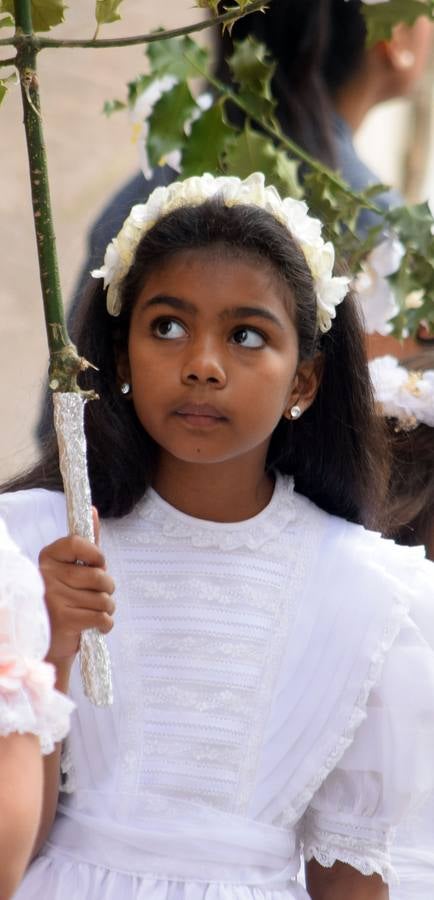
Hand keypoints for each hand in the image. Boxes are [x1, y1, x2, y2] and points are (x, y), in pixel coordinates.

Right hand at [39, 509, 114, 667]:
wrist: (51, 643)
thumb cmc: (67, 600)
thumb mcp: (74, 569)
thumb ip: (86, 544)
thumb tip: (93, 509)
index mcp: (48, 558)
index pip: (77, 542)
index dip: (96, 555)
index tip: (98, 565)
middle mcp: (46, 575)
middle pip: (99, 575)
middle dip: (107, 589)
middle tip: (97, 596)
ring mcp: (54, 598)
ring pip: (103, 598)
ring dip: (106, 609)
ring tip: (93, 612)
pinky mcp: (64, 620)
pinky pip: (102, 617)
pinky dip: (105, 624)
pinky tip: (95, 626)